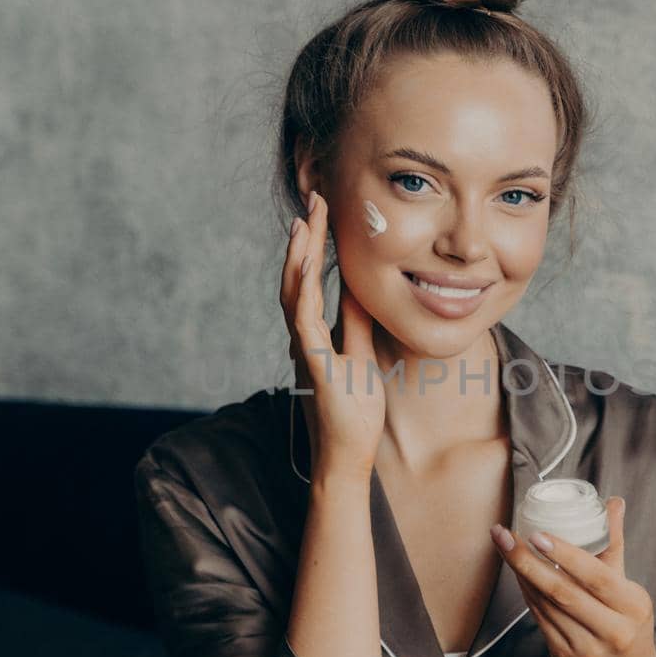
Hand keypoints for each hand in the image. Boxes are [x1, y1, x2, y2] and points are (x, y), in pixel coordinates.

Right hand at [279, 190, 385, 479]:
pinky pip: (305, 324)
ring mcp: (305, 350)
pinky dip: (304, 294)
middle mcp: (303, 338)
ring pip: (295, 295)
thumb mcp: (360, 356)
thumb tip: (360, 290)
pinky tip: (307, 269)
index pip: (312, 281)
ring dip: (300, 257)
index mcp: (315, 334)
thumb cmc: (353, 413)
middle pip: (298, 278)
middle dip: (306, 238)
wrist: (345, 456)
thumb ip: (356, 323)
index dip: (315, 246)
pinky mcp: (315, 366)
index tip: (322, 212)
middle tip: (313, 200)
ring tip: (306, 222)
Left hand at [491, 497, 655, 656]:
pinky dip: (527, 596)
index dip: (564, 554)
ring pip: (546, 606)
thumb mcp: (630, 590)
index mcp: (633, 607)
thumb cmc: (630, 628)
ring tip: (505, 547)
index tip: (536, 534)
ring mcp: (588, 650)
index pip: (596, 576)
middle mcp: (613, 630)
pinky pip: (541, 622)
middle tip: (505, 535)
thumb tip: (613, 502)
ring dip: (522, 575)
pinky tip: (517, 575)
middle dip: (528, 561)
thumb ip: (615, 545)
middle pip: (563, 592)